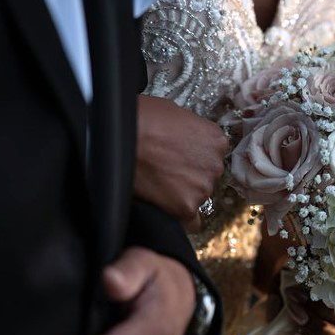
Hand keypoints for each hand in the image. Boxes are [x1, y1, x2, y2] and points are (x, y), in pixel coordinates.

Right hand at [135, 95, 227, 230]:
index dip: (194, 157)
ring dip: (182, 194)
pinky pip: (191, 222)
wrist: (118, 139)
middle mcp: (215, 165)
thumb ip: (191, 130)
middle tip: (165, 170)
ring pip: (197, 197)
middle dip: (190, 175)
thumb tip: (187, 138)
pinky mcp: (187, 207)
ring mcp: (203, 188)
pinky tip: (166, 208)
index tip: (179, 158)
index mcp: (216, 140)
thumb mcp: (175, 113)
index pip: (213, 155)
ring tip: (157, 183)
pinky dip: (180, 218)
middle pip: (206, 177)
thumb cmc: (141, 120)